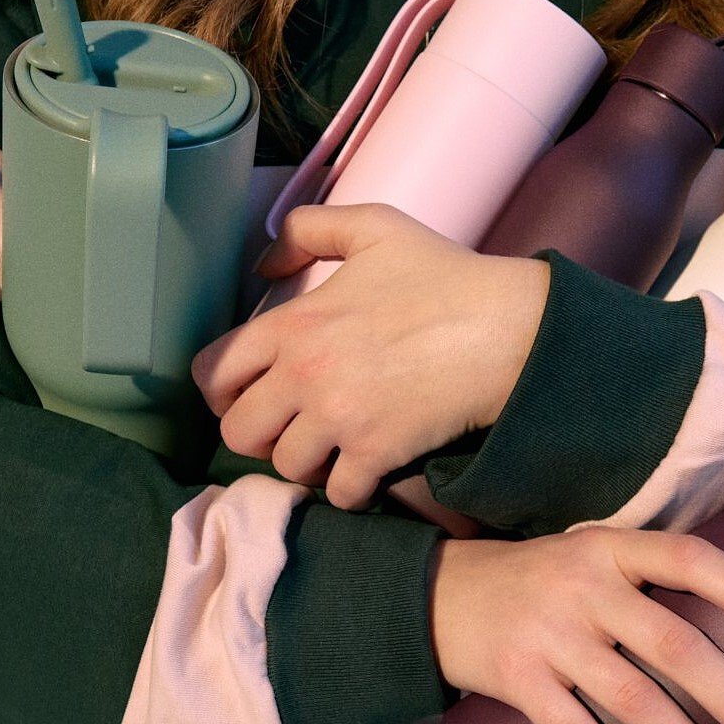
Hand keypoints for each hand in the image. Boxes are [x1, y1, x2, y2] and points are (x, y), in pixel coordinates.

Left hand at [192, 203, 549, 509]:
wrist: (508, 329)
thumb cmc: (446, 277)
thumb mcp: (375, 228)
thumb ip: (307, 230)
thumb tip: (262, 266)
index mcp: (293, 323)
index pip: (214, 372)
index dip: (222, 391)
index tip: (247, 396)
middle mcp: (304, 374)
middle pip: (239, 432)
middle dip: (261, 434)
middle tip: (292, 427)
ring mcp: (339, 418)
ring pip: (285, 467)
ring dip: (307, 464)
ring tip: (333, 449)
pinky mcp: (377, 453)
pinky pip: (338, 494)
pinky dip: (349, 490)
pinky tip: (367, 470)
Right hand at [430, 526, 723, 723]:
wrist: (434, 595)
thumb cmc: (537, 584)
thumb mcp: (588, 560)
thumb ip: (646, 588)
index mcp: (611, 547)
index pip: (694, 560)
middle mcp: (583, 585)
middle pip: (676, 645)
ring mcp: (548, 632)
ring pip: (634, 698)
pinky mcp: (516, 677)